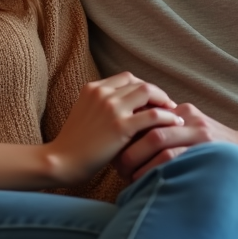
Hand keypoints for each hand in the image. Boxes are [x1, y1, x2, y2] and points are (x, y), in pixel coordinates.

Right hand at [46, 72, 182, 185]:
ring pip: (148, 93)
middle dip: (157, 94)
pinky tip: (175, 125)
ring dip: (165, 102)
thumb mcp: (85, 114)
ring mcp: (112, 108)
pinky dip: (168, 118)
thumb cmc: (74, 144)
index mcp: (93, 88)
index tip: (154, 100)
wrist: (62, 160)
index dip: (143, 87)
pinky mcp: (121, 126)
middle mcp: (103, 93)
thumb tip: (126, 108)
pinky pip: (153, 116)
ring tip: (175, 114)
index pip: (127, 78)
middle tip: (169, 106)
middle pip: (139, 83)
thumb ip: (102, 106)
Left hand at [115, 102, 237, 181]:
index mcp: (182, 111)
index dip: (126, 134)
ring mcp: (199, 132)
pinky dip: (154, 172)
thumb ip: (171, 136)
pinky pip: (173, 159)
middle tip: (115, 166)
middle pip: (147, 127)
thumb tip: (134, 150)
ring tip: (127, 177)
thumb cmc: (218, 152)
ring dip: (138, 161)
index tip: (113, 151)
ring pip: (157, 140)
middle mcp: (188, 117)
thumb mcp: (194, 135)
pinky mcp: (207, 149)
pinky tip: (145, 185)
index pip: (145, 116)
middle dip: (127, 147)